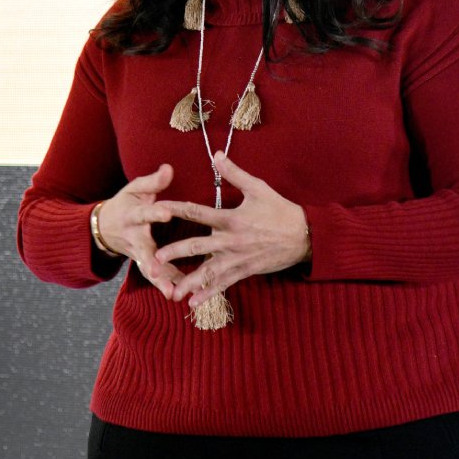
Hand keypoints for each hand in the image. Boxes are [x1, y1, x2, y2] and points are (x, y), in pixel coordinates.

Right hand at [94, 164, 182, 299]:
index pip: (144, 213)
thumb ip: (153, 181)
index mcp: (133, 215)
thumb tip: (169, 169)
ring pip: (147, 267)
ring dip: (159, 281)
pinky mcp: (142, 262)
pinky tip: (180, 294)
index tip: (167, 213)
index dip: (155, 213)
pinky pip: (155, 275)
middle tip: (157, 272)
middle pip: (143, 250)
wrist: (103, 226)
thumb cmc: (125, 203)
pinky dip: (166, 285)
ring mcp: (136, 252)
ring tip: (173, 293)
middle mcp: (133, 237)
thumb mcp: (135, 189)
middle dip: (151, 261)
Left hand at [155, 153, 310, 308]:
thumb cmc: (280, 210)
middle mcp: (231, 240)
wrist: (304, 236)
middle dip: (175, 253)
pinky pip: (223, 284)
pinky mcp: (245, 271)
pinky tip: (193, 303)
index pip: (198, 212)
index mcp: (231, 218)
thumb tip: (217, 155)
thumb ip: (235, 173)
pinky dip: (208, 293)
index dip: (176, 209)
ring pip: (209, 272)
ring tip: (172, 291)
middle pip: (197, 247)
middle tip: (155, 259)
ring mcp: (237, 258)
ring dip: (189, 282)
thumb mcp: (259, 188)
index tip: (158, 208)